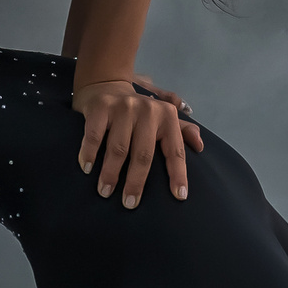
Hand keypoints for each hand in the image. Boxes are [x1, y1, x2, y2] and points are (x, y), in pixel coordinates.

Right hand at [71, 78, 203, 207]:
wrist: (106, 84)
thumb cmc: (137, 110)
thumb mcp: (162, 116)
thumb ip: (181, 131)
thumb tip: (200, 146)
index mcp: (166, 115)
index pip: (175, 150)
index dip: (178, 175)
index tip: (179, 197)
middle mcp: (147, 110)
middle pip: (143, 154)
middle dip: (136, 182)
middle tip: (130, 203)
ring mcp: (123, 107)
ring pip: (118, 148)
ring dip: (111, 173)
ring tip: (105, 192)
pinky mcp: (100, 107)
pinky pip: (95, 136)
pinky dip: (89, 154)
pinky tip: (87, 169)